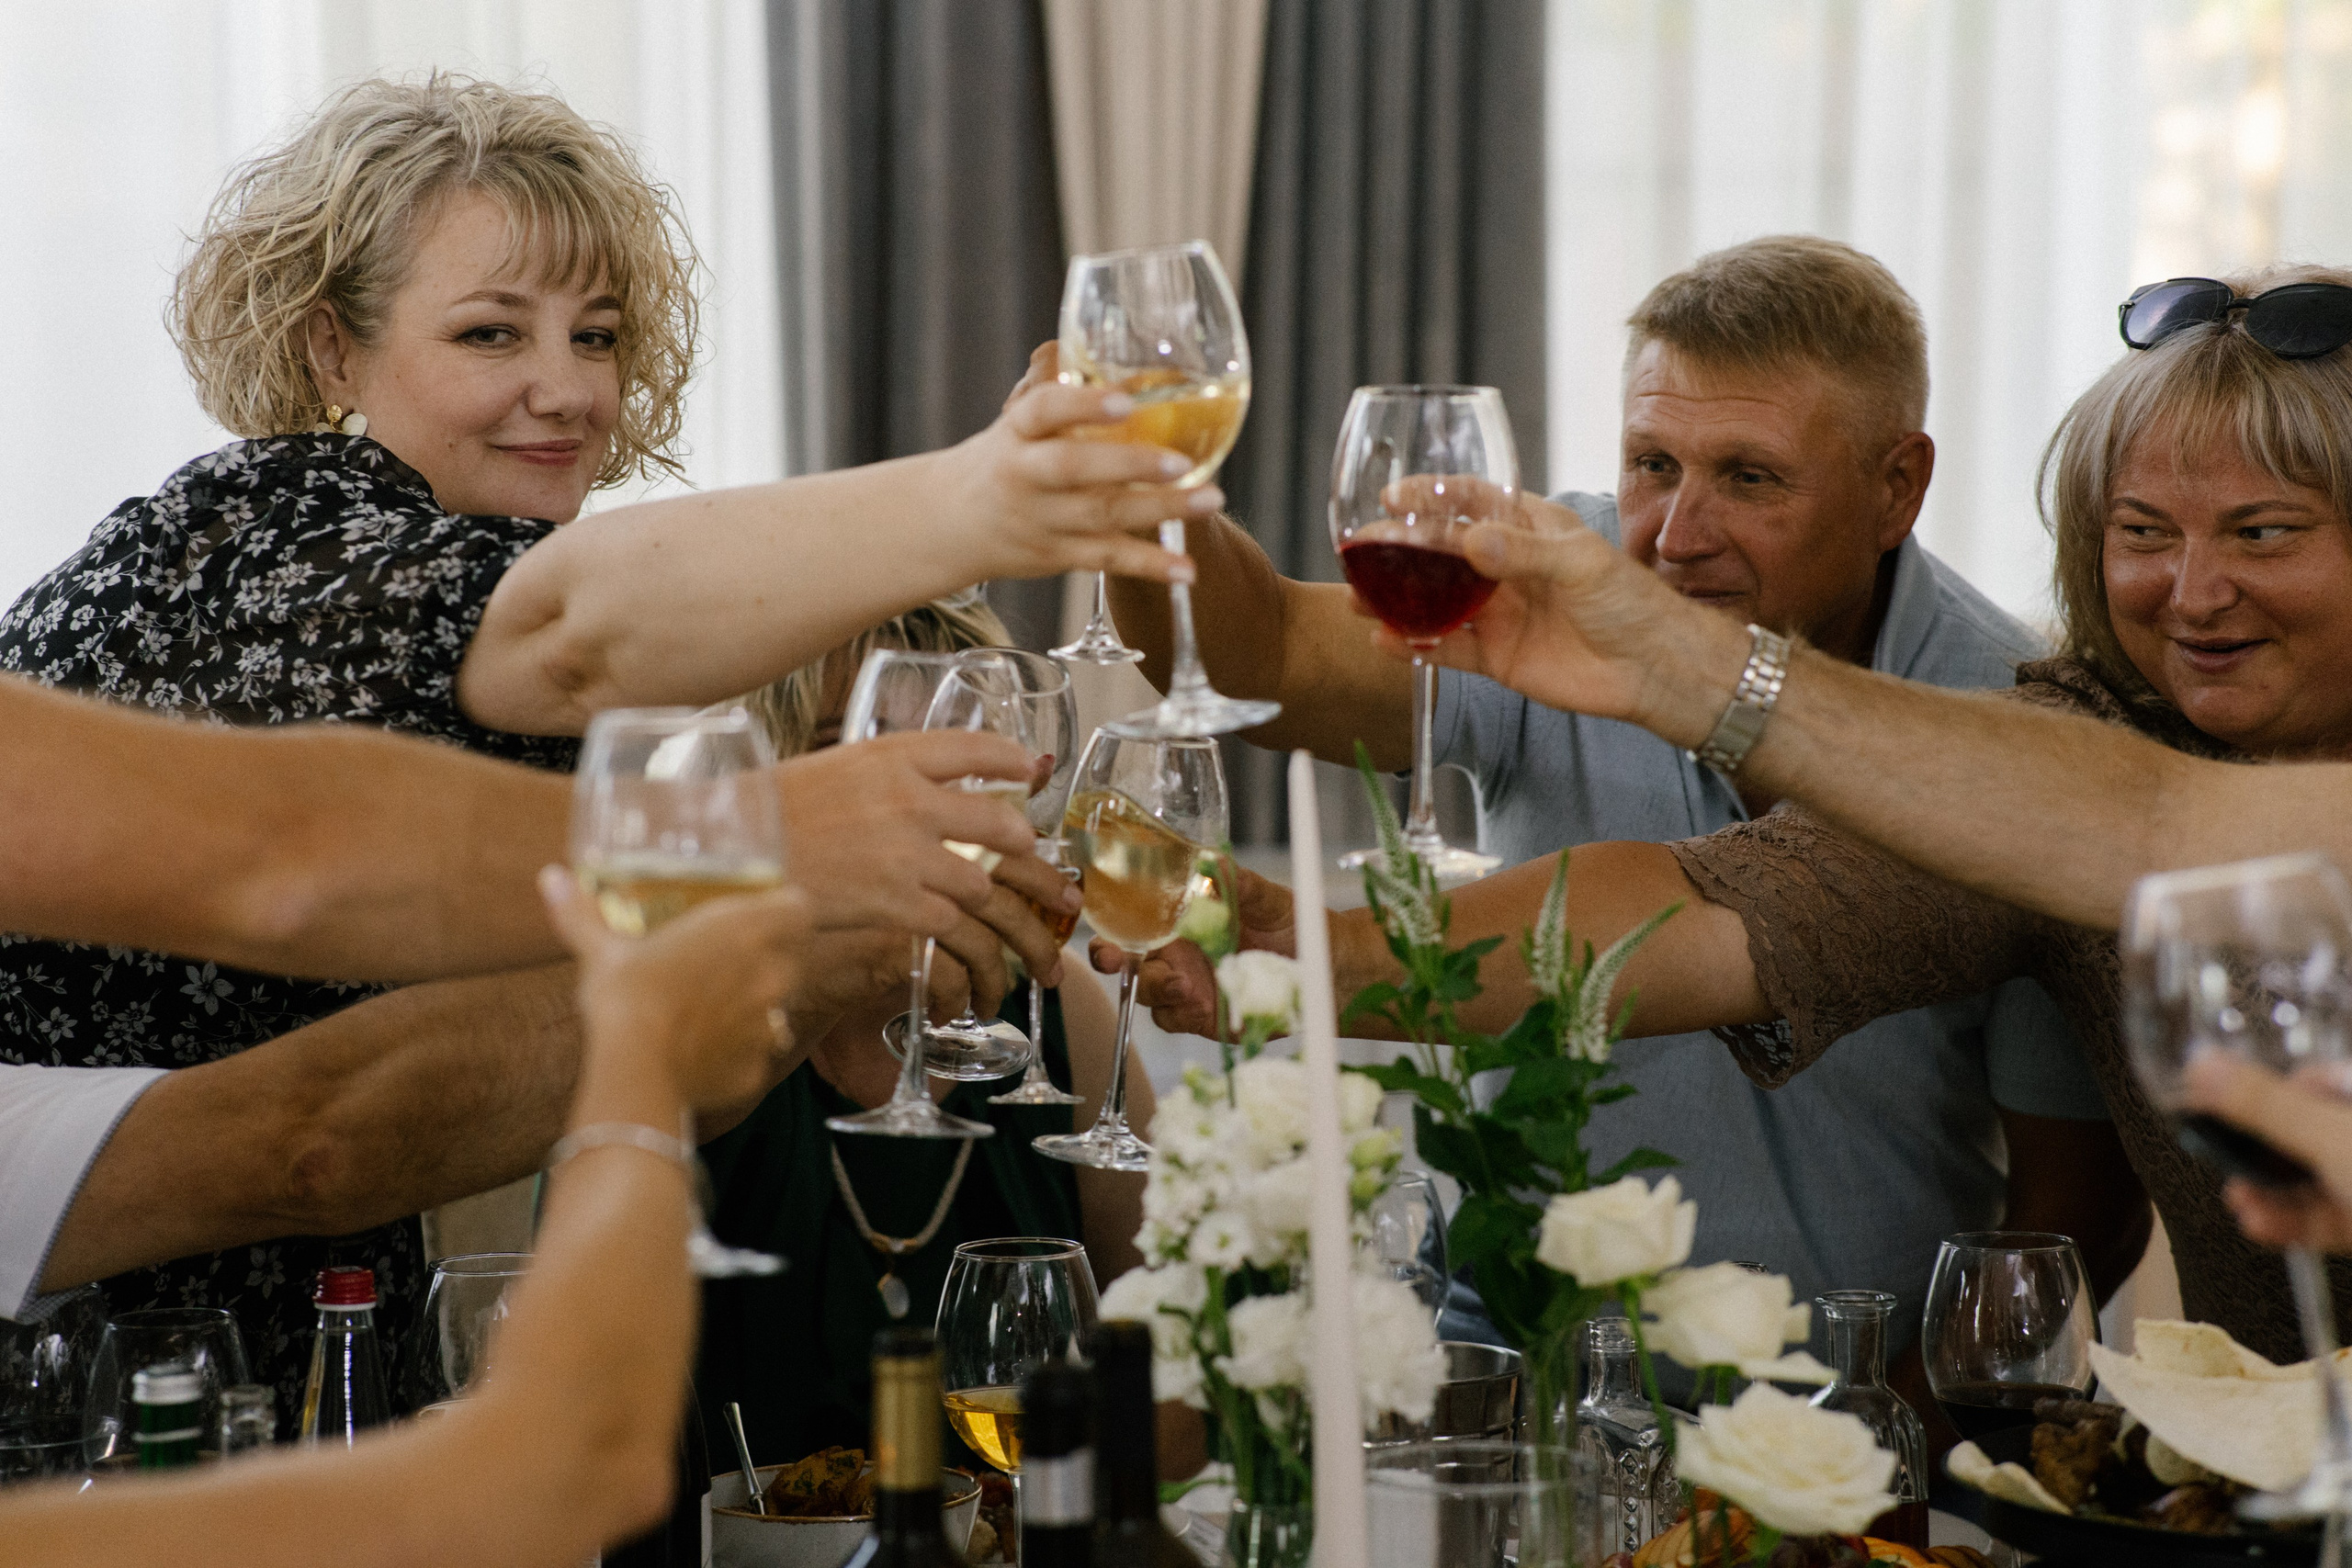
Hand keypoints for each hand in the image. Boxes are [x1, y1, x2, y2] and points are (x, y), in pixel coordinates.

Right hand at [540, 866, 810, 1113]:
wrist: (635, 1071)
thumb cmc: (624, 999)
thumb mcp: (601, 950)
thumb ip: (581, 913)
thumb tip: (551, 879)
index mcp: (744, 931)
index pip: (799, 907)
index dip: (786, 907)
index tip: (764, 911)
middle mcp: (769, 975)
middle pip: (792, 956)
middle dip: (768, 957)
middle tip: (727, 961)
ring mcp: (768, 1024)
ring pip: (779, 1008)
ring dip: (755, 1006)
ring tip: (712, 1008)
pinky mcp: (757, 1067)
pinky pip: (757, 1055)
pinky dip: (737, 1053)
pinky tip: (702, 1052)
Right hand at [776, 733, 1040, 935]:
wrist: (731, 854)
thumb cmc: (772, 810)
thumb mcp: (836, 767)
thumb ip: (889, 773)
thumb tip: (931, 782)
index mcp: (892, 756)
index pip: (974, 747)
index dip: (1011, 759)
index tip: (1031, 768)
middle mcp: (909, 800)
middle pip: (996, 820)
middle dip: (1020, 839)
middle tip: (1026, 847)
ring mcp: (906, 855)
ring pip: (980, 879)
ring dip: (984, 893)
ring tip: (988, 903)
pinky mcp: (896, 904)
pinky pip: (950, 920)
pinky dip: (952, 930)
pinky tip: (948, 933)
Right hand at [933, 342, 1224, 583]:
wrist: (956, 523)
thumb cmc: (1008, 455)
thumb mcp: (1018, 418)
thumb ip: (1057, 382)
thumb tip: (1100, 337)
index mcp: (1016, 431)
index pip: (1042, 410)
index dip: (1082, 404)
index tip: (1124, 400)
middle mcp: (1024, 476)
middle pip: (1073, 468)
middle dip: (1129, 465)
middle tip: (1181, 461)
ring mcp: (1041, 519)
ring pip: (1100, 515)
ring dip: (1160, 509)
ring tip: (1211, 499)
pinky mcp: (1058, 555)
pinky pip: (1106, 559)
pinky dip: (1149, 566)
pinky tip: (1187, 570)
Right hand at [1090, 863, 1297, 1036]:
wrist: (1323, 969)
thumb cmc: (1291, 925)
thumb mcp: (1267, 899)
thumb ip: (1239, 883)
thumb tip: (1214, 859)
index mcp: (1181, 917)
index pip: (1134, 916)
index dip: (1112, 917)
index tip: (1106, 914)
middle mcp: (1175, 951)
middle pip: (1126, 957)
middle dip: (1110, 958)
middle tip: (1113, 959)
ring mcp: (1185, 985)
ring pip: (1146, 990)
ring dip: (1155, 987)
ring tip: (1183, 985)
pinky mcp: (1199, 1016)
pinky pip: (1173, 1018)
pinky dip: (1178, 1013)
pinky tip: (1197, 1004)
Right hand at [1369, 493, 1745, 746]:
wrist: (1653, 668)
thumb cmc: (1629, 600)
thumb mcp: (1579, 563)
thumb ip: (1522, 552)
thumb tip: (1469, 541)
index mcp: (1527, 526)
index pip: (1470, 500)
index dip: (1430, 496)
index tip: (1392, 496)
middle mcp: (1505, 565)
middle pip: (1439, 551)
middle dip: (1397, 550)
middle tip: (1358, 550)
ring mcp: (1496, 611)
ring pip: (1432, 600)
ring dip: (1394, 598)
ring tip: (1357, 598)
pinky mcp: (1495, 656)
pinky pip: (1444, 647)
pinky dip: (1413, 645)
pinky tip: (1385, 641)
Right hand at [2183, 1053, 2351, 1252]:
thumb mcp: (2331, 1136)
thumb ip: (2264, 1106)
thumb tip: (2200, 1065)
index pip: (2308, 1078)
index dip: (2263, 1094)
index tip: (2221, 1111)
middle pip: (2301, 1133)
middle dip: (2256, 1154)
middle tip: (2223, 1161)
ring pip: (2308, 1179)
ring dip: (2266, 1193)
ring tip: (2238, 1202)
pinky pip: (2323, 1216)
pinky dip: (2290, 1222)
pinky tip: (2259, 1225)